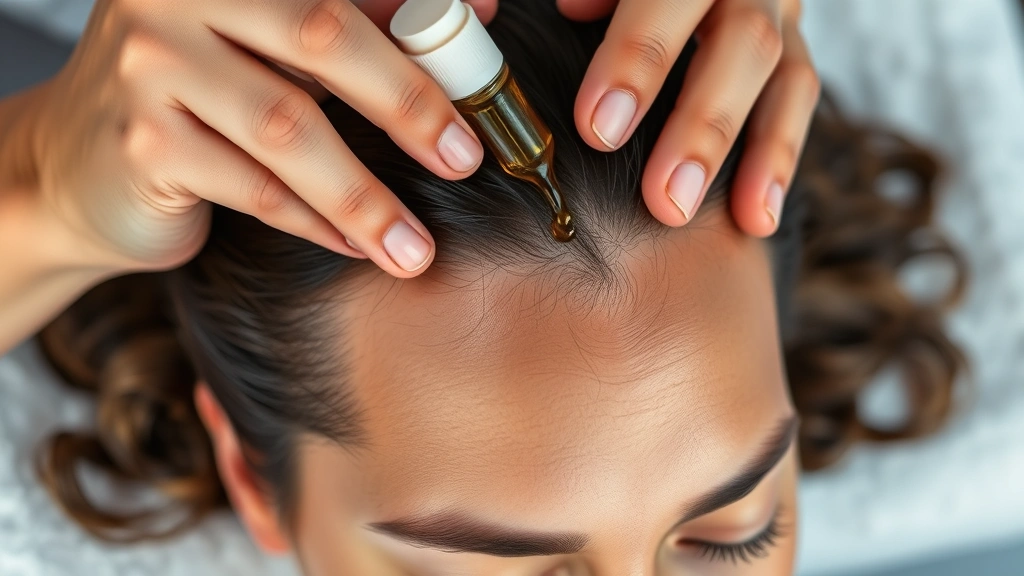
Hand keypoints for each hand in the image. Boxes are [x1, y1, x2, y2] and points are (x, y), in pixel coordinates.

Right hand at [30, 0, 488, 277]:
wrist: (79, 168)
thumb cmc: (198, 100)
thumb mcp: (271, 50)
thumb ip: (359, 25)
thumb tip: (476, 10)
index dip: (416, 22)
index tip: (486, 61)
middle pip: (320, 34)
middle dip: (408, 101)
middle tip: (466, 159)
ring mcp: (149, 65)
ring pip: (288, 127)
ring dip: (366, 194)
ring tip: (416, 246)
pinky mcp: (142, 142)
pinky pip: (254, 189)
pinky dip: (317, 222)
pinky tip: (359, 246)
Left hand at [475, 0, 818, 235]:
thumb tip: (541, 11)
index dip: (637, 57)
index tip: (599, 127)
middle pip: (740, 38)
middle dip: (699, 122)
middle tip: (659, 200)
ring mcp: (772, 7)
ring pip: (775, 70)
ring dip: (734, 150)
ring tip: (686, 213)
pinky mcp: (790, 43)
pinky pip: (798, 96)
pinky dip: (779, 157)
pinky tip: (754, 217)